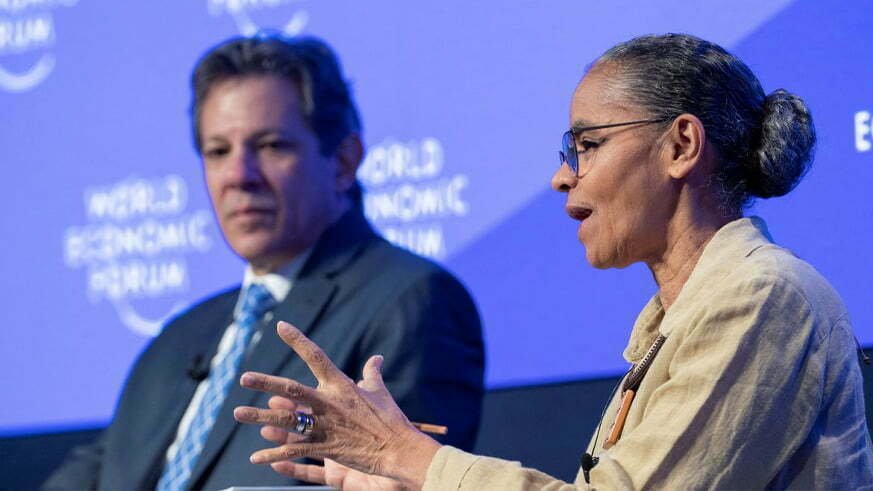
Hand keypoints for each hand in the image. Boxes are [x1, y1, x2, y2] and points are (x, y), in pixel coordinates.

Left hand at [233, 321, 440, 487]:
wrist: (399, 450)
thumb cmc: (391, 419)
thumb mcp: (381, 392)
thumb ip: (372, 374)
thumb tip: (376, 358)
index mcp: (341, 385)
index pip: (316, 356)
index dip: (297, 340)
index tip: (281, 326)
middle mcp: (329, 403)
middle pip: (292, 389)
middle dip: (266, 383)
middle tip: (244, 377)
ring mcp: (325, 426)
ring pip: (286, 420)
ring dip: (260, 417)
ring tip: (239, 413)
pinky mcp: (325, 448)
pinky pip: (294, 451)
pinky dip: (274, 455)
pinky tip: (256, 458)